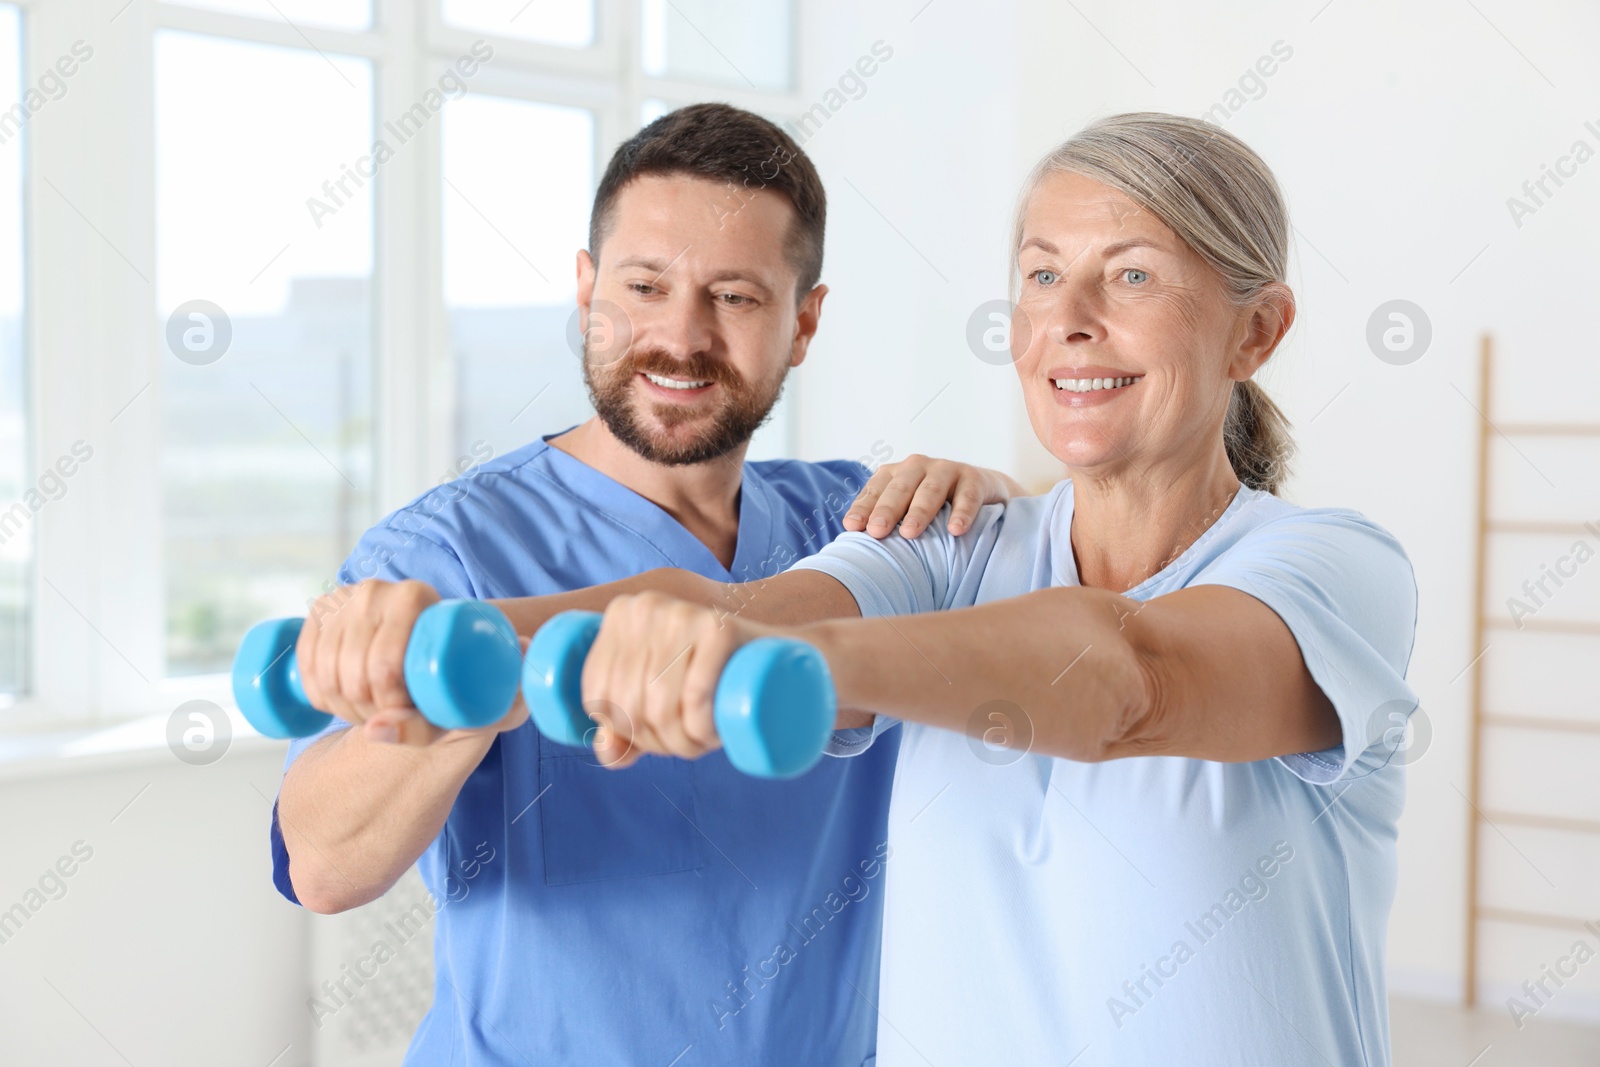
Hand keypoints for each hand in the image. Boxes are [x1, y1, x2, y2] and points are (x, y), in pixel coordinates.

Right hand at [296, 579, 529, 746]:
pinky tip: (338, 700)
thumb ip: (491, 711)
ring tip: (372, 713)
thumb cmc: (476, 682)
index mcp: (416, 597)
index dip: (388, 706)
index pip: (385, 667)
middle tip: (389, 720)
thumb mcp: (490, 705)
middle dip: (365, 711)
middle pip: (352, 672)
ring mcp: (343, 599)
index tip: (404, 717)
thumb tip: (469, 701)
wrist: (445, 656)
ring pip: (323, 671)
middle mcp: (375, 590)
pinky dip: (316, 693)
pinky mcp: (320, 613)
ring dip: (341, 706)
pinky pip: (302, 664)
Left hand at [577, 591, 771, 769]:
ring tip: (705, 741)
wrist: (778, 654)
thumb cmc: (711, 679)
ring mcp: (684, 612)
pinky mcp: (721, 626)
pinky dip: (701, 726)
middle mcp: (646, 606)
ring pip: (660, 703)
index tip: (657, 740)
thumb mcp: (658, 697)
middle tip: (690, 744)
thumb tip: (606, 750)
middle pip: (630, 702)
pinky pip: (694, 693)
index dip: (624, 732)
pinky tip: (713, 734)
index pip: (598, 693)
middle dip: (658, 742)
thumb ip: (622, 727)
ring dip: (684, 741)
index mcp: (620, 615)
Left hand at [843, 456, 1026, 538]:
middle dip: (887, 509)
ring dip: (919, 511)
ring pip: (930, 490)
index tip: (853, 527)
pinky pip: (967, 497)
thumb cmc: (933, 505)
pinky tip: (956, 530)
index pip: (875, 489)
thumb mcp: (906, 508)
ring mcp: (947, 470)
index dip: (864, 507)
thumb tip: (853, 546)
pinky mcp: (974, 479)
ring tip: (910, 533)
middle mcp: (918, 467)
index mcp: (896, 474)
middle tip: (877, 531)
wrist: (981, 490)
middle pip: (900, 488)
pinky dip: (962, 513)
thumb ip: (885, 521)